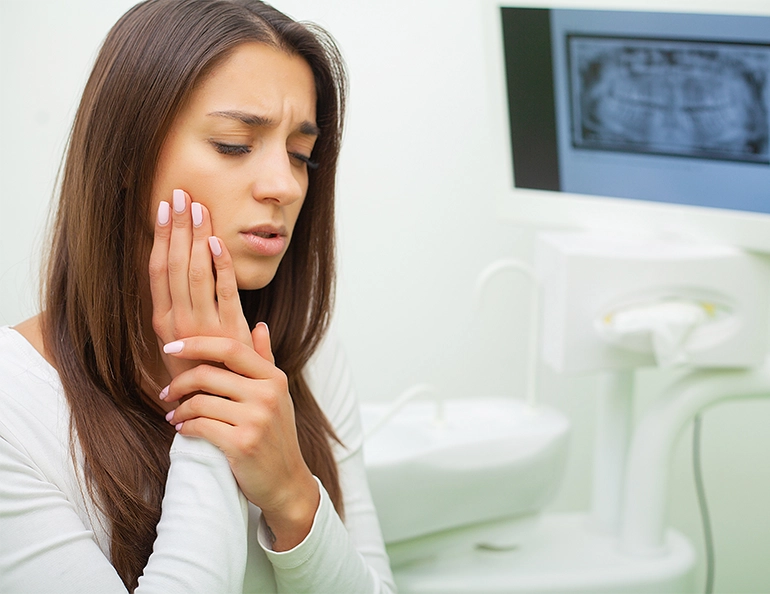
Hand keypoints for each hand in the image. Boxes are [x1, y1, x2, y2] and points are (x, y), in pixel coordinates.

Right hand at [148, 189, 251, 379]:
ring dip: (195, 237)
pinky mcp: (227, 333)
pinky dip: (220, 265)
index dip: (161, 237)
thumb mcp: (192, 340)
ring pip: (194, 272)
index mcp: (164, 321)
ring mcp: (201, 328)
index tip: (163, 207)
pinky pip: (224, 292)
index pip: (158, 270)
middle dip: (176, 227)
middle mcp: (177, 322)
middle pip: (174, 264)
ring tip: (195, 206)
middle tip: (178, 193)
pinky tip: (217, 240)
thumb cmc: (205, 374)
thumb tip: (201, 270)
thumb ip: (195, 307)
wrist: (219, 411)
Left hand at [160, 324, 319, 550]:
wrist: (286, 481)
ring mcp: (256, 419)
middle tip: (167, 393)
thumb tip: (259, 325)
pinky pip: (200, 426)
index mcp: (274, 378)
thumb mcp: (277, 395)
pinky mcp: (242, 444)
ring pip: (200, 402)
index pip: (230, 347)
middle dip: (179, 383)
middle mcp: (268, 395)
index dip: (196, 343)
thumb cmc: (276, 435)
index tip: (171, 346)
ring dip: (179, 410)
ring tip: (174, 416)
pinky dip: (185, 428)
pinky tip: (182, 430)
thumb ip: (266, 359)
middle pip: (209, 374)